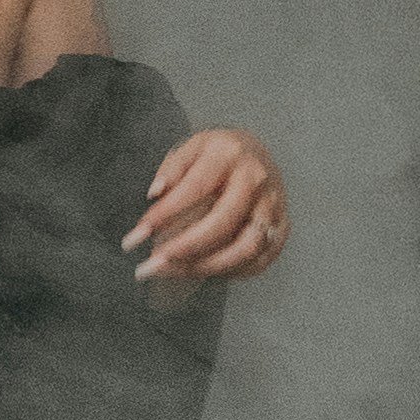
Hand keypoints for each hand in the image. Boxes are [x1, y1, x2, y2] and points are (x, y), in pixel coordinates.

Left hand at [124, 128, 288, 283]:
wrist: (258, 152)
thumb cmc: (217, 154)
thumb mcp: (191, 147)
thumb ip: (172, 169)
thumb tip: (155, 194)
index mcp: (229, 154)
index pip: (194, 189)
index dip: (163, 215)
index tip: (136, 236)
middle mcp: (256, 180)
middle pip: (222, 223)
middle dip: (184, 249)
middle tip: (152, 265)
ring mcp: (274, 205)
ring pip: (246, 247)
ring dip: (207, 267)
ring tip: (173, 273)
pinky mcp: (283, 226)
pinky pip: (261, 259)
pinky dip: (233, 272)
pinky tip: (205, 271)